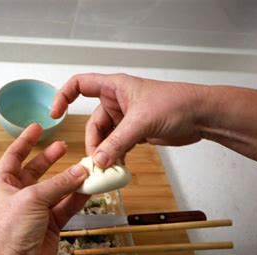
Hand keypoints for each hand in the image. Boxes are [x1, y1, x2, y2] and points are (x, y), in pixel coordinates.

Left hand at [0, 123, 88, 254]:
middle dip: (49, 159)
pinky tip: (89, 187)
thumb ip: (58, 184)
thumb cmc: (11, 230)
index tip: (37, 127)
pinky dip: (77, 197)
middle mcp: (18, 196)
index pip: (14, 156)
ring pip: (55, 189)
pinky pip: (66, 206)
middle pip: (35, 171)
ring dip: (70, 179)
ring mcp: (34, 211)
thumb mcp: (32, 198)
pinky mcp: (49, 225)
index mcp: (3, 185)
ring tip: (85, 167)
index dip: (25, 141)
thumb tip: (80, 172)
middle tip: (64, 147)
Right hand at [51, 73, 205, 167]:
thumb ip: (118, 142)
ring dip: (105, 153)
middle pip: (93, 123)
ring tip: (109, 168)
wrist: (201, 116)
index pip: (79, 84)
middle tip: (97, 162)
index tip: (55, 114)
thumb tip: (98, 161)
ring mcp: (126, 118)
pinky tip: (118, 167)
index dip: (63, 97)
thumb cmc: (177, 104)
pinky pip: (117, 145)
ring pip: (105, 137)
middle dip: (94, 143)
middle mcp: (117, 101)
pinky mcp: (135, 132)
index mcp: (115, 87)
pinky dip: (116, 156)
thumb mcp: (142, 122)